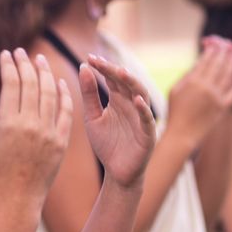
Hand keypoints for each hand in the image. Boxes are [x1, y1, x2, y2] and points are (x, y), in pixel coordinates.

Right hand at [0, 49, 72, 203]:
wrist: (18, 198)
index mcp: (8, 124)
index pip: (12, 83)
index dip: (9, 65)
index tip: (6, 54)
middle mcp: (31, 125)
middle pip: (31, 84)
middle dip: (26, 63)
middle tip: (21, 52)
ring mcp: (49, 133)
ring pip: (50, 93)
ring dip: (45, 73)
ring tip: (39, 60)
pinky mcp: (62, 141)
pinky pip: (66, 111)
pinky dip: (64, 94)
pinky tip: (59, 81)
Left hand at [80, 54, 155, 188]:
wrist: (117, 173)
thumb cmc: (107, 145)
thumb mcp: (93, 118)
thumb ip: (89, 95)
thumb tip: (83, 68)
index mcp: (118, 99)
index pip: (112, 78)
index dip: (102, 67)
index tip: (89, 58)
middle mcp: (132, 104)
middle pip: (126, 82)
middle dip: (114, 71)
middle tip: (101, 62)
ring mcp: (141, 117)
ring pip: (140, 95)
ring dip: (132, 83)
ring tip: (121, 73)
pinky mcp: (148, 134)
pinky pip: (147, 119)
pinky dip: (144, 109)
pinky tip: (136, 100)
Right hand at [167, 36, 231, 148]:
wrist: (182, 134)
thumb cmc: (175, 111)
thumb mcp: (175, 90)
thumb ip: (187, 75)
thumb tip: (200, 62)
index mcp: (193, 81)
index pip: (206, 60)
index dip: (212, 50)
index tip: (216, 45)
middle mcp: (206, 87)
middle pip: (218, 64)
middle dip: (224, 53)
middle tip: (228, 46)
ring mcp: (215, 97)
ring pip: (227, 75)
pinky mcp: (222, 107)